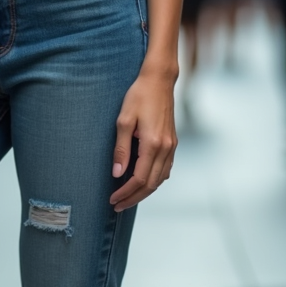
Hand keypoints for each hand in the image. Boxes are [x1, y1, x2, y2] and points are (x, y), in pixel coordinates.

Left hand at [110, 64, 176, 210]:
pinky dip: (154, 180)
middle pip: (151, 184)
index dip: (125, 193)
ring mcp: (172, 146)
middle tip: (117, 205)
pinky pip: (165, 170)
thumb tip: (117, 173)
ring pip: (160, 179)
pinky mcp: (173, 143)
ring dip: (144, 192)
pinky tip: (143, 182)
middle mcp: (166, 148)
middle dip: (133, 198)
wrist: (159, 80)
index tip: (112, 199)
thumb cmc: (139, 96)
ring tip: (127, 197)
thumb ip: (121, 148)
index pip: (139, 179)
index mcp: (153, 144)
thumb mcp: (123, 120)